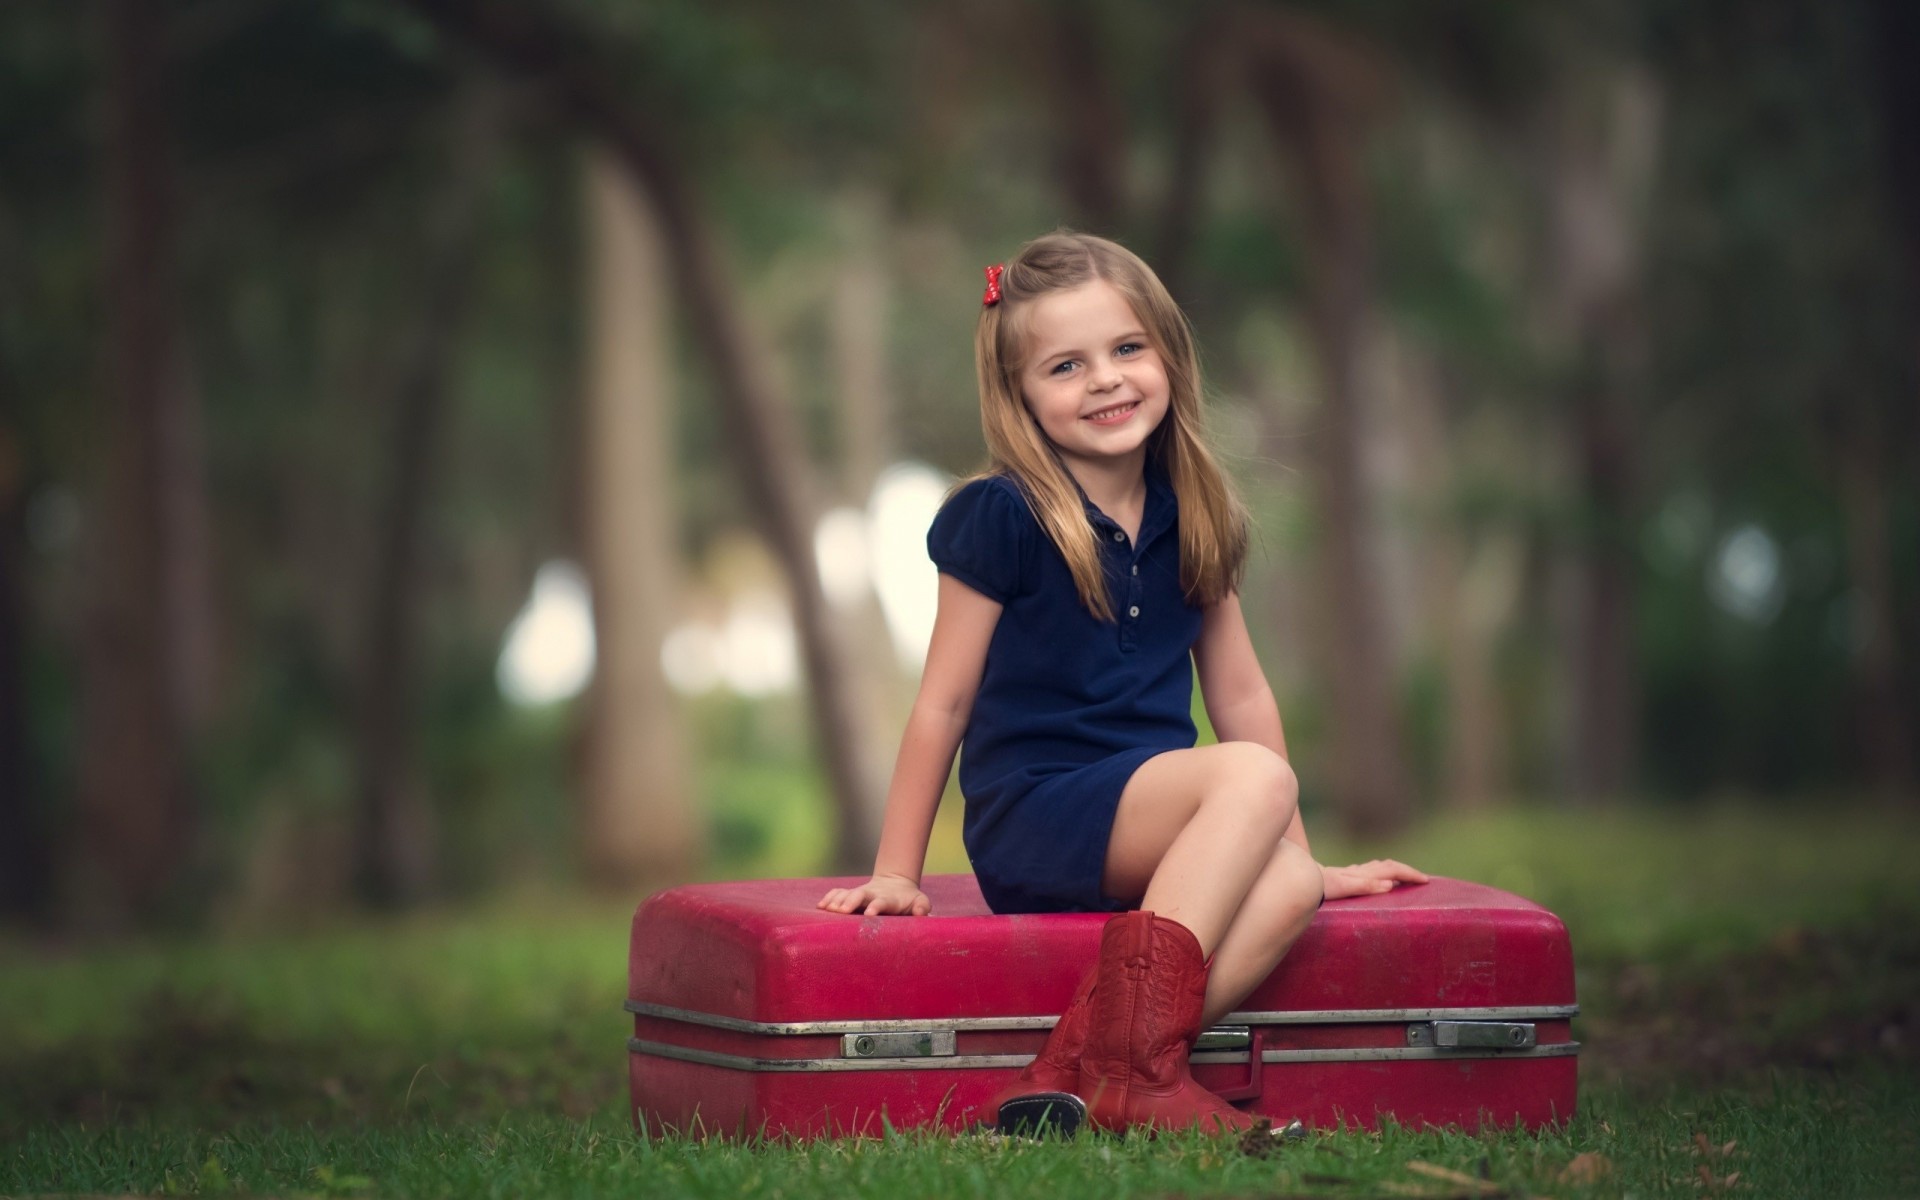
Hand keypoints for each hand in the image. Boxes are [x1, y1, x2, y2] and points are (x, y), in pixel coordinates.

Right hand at [817, 873, 931, 915]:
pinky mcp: (851, 895)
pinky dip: (829, 898)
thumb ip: (922, 907)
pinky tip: (819, 906)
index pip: (882, 901)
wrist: (896, 886)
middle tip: (842, 911)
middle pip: (859, 894)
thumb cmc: (910, 900)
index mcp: (888, 899)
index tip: (869, 914)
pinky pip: (837, 893)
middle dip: (850, 901)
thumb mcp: (920, 902)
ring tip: (826, 909)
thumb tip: (921, 913)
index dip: (876, 906)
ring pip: (846, 893)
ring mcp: (859, 893)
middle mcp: (871, 894)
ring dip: (836, 900)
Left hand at [1321, 859, 1428, 900]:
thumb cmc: (1321, 886)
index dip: (1410, 874)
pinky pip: (1372, 872)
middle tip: (1422, 879)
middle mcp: (1360, 871)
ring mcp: (1353, 872)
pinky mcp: (1347, 876)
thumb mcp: (1342, 887)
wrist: (1301, 879)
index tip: (1425, 880)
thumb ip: (1365, 885)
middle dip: (1407, 871)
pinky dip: (1383, 873)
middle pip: (1389, 866)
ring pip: (1381, 867)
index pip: (1393, 870)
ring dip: (1397, 871)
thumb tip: (1389, 884)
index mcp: (1363, 874)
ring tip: (1407, 877)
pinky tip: (1381, 878)